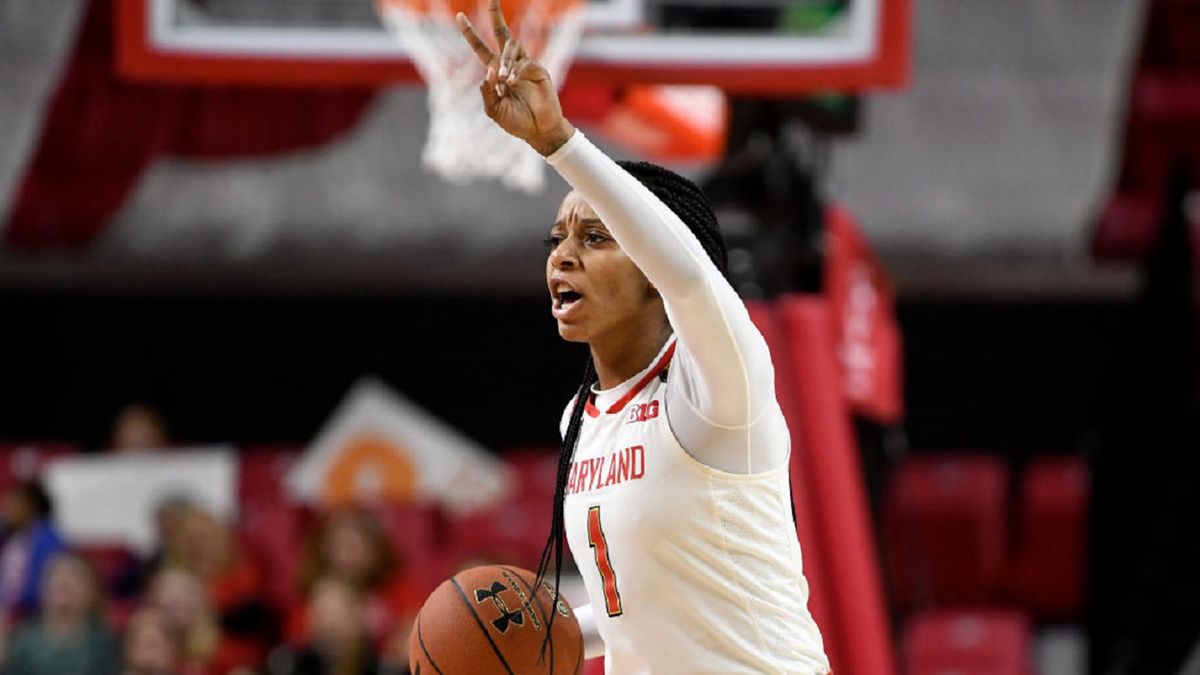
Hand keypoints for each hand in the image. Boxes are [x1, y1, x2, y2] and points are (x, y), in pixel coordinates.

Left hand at [457, 0, 574, 155]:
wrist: (538, 131)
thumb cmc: (516, 122)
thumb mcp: (494, 110)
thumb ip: (486, 93)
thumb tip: (489, 72)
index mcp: (496, 72)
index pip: (481, 48)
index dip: (470, 33)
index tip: (459, 16)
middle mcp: (510, 64)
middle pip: (502, 32)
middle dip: (495, 14)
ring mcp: (525, 65)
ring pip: (511, 47)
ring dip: (504, 61)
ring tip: (504, 81)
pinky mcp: (538, 70)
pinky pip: (524, 62)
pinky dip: (515, 71)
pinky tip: (512, 83)